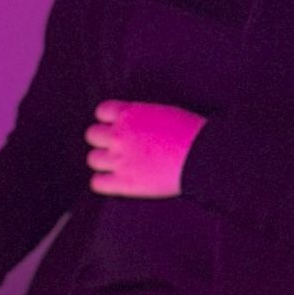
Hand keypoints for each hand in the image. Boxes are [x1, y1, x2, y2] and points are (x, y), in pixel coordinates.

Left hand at [85, 100, 204, 197]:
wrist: (201, 155)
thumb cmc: (191, 133)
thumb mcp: (163, 114)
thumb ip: (143, 118)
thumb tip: (138, 124)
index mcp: (130, 114)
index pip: (102, 111)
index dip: (109, 120)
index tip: (119, 126)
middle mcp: (119, 135)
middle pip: (92, 135)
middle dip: (104, 140)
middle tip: (119, 147)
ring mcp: (119, 159)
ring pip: (92, 159)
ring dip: (103, 161)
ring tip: (117, 165)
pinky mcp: (123, 182)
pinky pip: (97, 183)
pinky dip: (103, 183)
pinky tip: (115, 182)